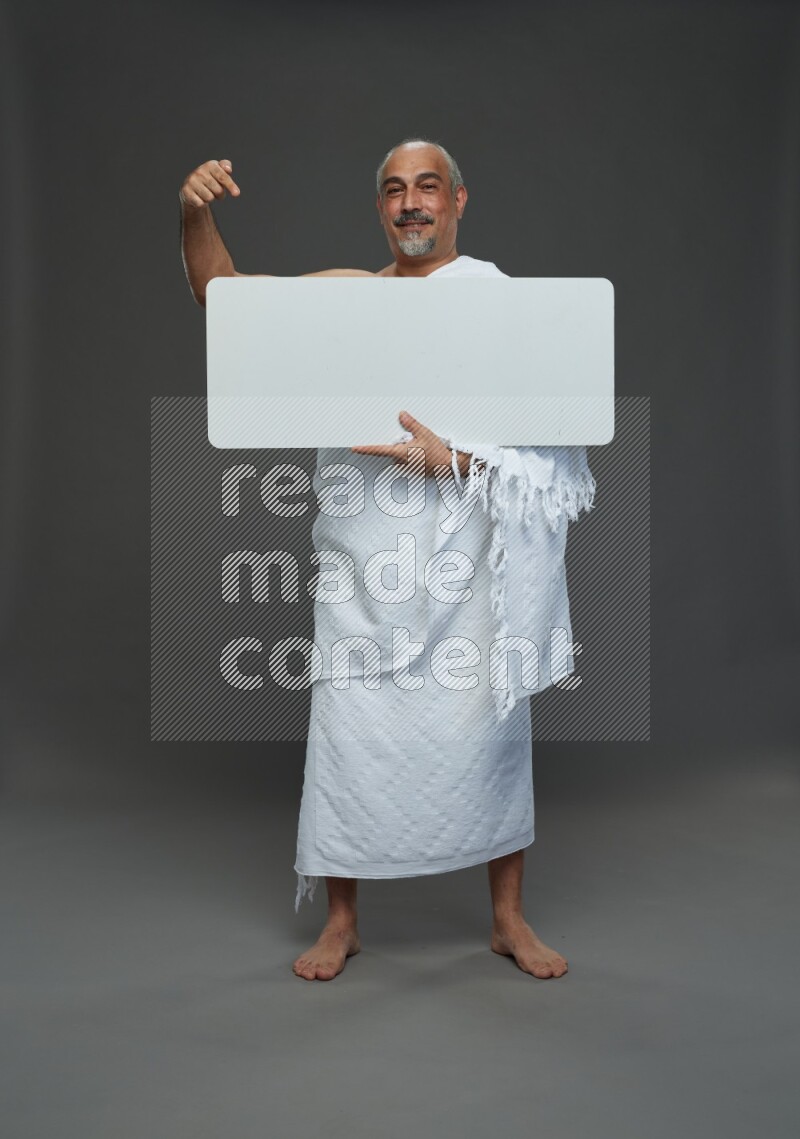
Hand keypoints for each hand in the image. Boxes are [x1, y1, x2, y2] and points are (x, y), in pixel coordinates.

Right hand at [179, 158, 240, 208]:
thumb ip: (226, 166)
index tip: (237, 194)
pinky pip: (201, 203)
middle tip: (215, 191)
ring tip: (207, 193)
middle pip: (218, 190)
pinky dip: (202, 203)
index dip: (230, 185)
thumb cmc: (210, 180)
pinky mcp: (186, 191)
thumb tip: (228, 168)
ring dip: (211, 199)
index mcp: (210, 165)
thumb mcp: (219, 171)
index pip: (223, 176)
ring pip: (210, 198)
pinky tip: (199, 198)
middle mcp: (199, 171)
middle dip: (220, 194)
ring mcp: (191, 181)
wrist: (193, 189)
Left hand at [351, 410, 474, 478]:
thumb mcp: (424, 433)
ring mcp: (407, 468)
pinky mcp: (413, 470)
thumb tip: (402, 415)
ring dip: (407, 449)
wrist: (448, 466)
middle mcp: (401, 462)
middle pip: (392, 450)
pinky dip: (413, 455)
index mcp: (400, 453)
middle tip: (414, 441)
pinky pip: (408, 459)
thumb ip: (411, 424)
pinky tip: (424, 453)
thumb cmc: (437, 453)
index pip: (378, 450)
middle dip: (400, 443)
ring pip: (400, 455)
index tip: (355, 448)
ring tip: (421, 447)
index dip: (365, 449)